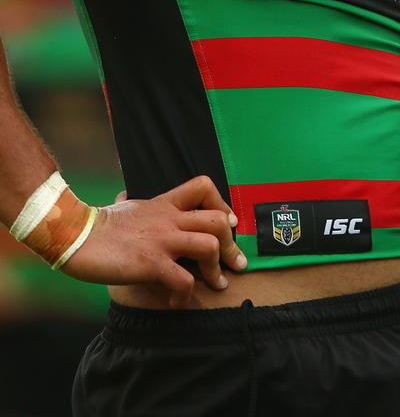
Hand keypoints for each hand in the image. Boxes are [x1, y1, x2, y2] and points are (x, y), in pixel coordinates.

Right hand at [61, 175, 246, 306]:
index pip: (204, 187)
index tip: (229, 225)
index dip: (222, 205)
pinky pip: (184, 281)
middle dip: (231, 245)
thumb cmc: (98, 223)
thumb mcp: (123, 205)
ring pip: (209, 245)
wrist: (75, 235)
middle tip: (233, 264)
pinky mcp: (151, 264)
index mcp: (165, 204)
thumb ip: (133, 202)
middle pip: (218, 220)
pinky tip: (178, 303)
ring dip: (216, 270)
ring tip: (214, 284)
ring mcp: (162, 241)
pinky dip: (186, 297)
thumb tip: (124, 196)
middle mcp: (169, 219)